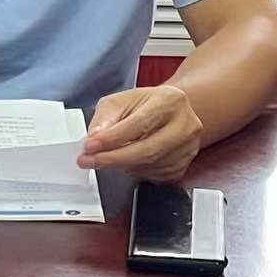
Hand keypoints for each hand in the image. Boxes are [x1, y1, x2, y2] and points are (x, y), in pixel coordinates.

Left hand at [77, 84, 202, 181]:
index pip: (139, 123)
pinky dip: (135, 171)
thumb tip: (94, 138)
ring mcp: (188, 147)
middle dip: (112, 158)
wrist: (171, 112)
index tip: (90, 146)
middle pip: (147, 150)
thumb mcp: (121, 101)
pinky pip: (154, 176)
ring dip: (122, 165)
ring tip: (108, 156)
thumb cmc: (145, 105)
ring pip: (149, 166)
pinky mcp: (184, 165)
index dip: (112, 137)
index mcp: (169, 100)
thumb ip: (105, 118)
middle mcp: (185, 124)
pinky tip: (128, 160)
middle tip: (89, 160)